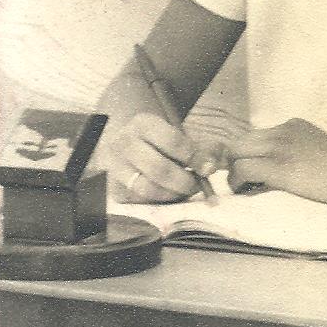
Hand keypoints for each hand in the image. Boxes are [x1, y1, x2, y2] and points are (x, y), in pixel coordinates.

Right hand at [106, 112, 225, 203]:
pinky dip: (158, 202)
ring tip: (185, 192)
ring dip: (172, 194)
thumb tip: (212, 166)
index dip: (194, 157)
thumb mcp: (175, 132)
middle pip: (159, 169)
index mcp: (143, 124)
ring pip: (148, 189)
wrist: (125, 144)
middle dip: (184, 181)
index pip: (173, 141)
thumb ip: (197, 147)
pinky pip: (140, 201)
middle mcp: (125, 144)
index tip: (208, 168)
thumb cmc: (157, 140)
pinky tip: (169, 195)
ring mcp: (115, 167)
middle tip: (197, 186)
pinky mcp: (114, 188)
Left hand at [227, 119, 326, 205]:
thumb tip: (282, 167)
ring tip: (241, 189)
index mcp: (292, 126)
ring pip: (236, 152)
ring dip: (233, 172)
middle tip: (239, 182)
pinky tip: (245, 193)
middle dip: (233, 161)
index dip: (246, 154)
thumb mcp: (317, 149)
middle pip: (239, 141)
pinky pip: (243, 169)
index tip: (247, 172)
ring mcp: (279, 146)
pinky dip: (237, 183)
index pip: (254, 135)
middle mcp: (281, 130)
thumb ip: (298, 150)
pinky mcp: (278, 165)